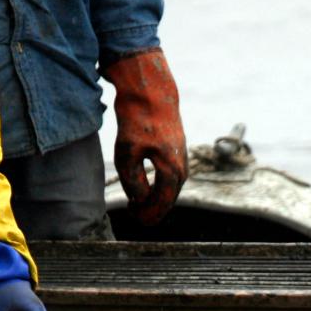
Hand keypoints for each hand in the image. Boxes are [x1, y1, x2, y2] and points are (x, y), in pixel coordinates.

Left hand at [104, 48, 187, 225]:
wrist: (152, 93)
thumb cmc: (138, 120)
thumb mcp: (127, 153)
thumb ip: (132, 181)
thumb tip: (138, 200)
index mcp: (171, 170)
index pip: (161, 204)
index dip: (147, 215)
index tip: (133, 217)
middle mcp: (182, 167)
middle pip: (169, 200)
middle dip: (152, 210)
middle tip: (134, 215)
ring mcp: (182, 159)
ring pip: (171, 190)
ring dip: (156, 199)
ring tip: (137, 205)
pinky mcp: (178, 152)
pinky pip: (171, 178)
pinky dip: (160, 187)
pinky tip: (146, 188)